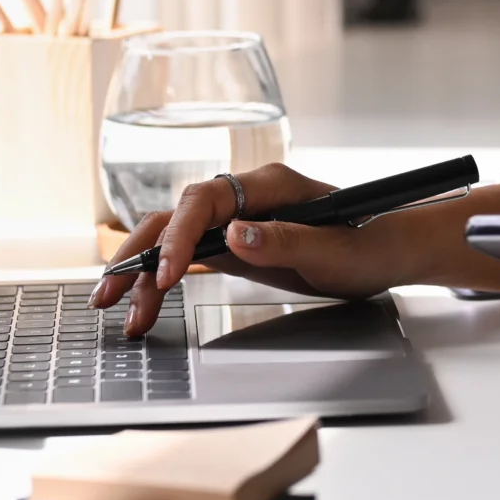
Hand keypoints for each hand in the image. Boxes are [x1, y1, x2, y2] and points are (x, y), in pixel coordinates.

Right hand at [90, 164, 398, 335]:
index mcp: (270, 185)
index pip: (205, 200)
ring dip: (144, 273)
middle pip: (177, 216)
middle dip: (138, 254)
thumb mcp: (334, 250)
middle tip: (110, 295)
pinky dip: (164, 280)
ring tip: (123, 314)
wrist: (389, 250)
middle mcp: (246, 197)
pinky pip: (190, 256)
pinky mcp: (236, 243)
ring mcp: (238, 219)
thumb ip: (285, 240)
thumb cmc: (370, 243)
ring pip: (175, 238)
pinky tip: (146, 305)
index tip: (164, 274)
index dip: (179, 234)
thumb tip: (236, 234)